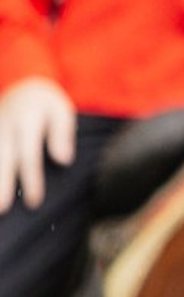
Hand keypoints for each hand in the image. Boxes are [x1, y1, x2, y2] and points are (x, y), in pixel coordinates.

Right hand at [0, 79, 74, 211]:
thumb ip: (62, 134)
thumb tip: (64, 160)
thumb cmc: (46, 104)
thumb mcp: (61, 111)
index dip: (31, 179)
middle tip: (2, 209)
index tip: (34, 202)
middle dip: (2, 185)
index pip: (29, 155)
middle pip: (3, 159)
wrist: (20, 86)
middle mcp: (4, 127)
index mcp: (26, 121)